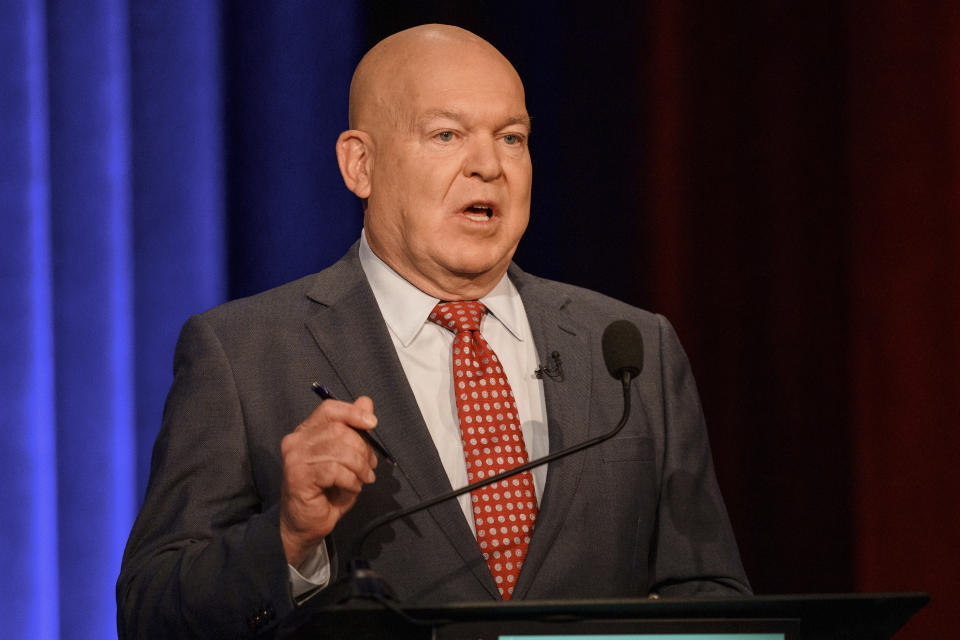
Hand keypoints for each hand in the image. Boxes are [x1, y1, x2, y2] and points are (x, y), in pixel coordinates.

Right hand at [279, 396, 378, 567]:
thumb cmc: (327, 491)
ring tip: (362, 480)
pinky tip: (352, 488)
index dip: (353, 413)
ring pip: (340, 450)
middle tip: (369, 467)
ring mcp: (295, 457)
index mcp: (308, 431)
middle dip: (363, 449)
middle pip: (339, 430)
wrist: (306, 524)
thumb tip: (366, 402)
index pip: (329, 409)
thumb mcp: (348, 458)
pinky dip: (350, 480)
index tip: (372, 423)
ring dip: (359, 467)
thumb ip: (355, 431)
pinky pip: (334, 470)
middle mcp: (297, 440)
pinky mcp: (297, 476)